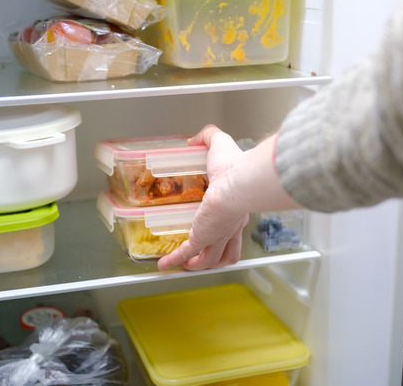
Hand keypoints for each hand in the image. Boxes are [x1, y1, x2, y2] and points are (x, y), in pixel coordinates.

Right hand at [157, 125, 249, 270]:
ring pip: (209, 259)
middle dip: (214, 256)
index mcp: (237, 209)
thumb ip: (209, 137)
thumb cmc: (236, 166)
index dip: (227, 233)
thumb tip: (195, 139)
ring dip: (196, 264)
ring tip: (184, 264)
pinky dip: (174, 260)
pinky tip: (164, 265)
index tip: (218, 232)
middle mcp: (230, 227)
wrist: (239, 182)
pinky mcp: (202, 238)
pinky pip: (186, 253)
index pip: (234, 227)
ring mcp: (217, 235)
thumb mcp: (221, 144)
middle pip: (226, 251)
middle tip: (202, 256)